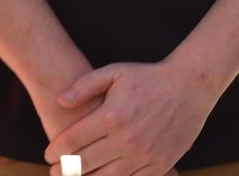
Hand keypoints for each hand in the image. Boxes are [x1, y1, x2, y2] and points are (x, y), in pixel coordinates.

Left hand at [42, 60, 222, 175]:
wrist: (190, 87)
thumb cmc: (148, 78)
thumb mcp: (114, 73)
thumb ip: (85, 85)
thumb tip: (60, 100)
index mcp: (111, 115)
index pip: (74, 140)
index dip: (56, 150)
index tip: (48, 154)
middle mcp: (126, 139)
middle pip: (85, 164)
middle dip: (65, 170)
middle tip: (55, 171)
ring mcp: (144, 155)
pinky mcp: (159, 165)